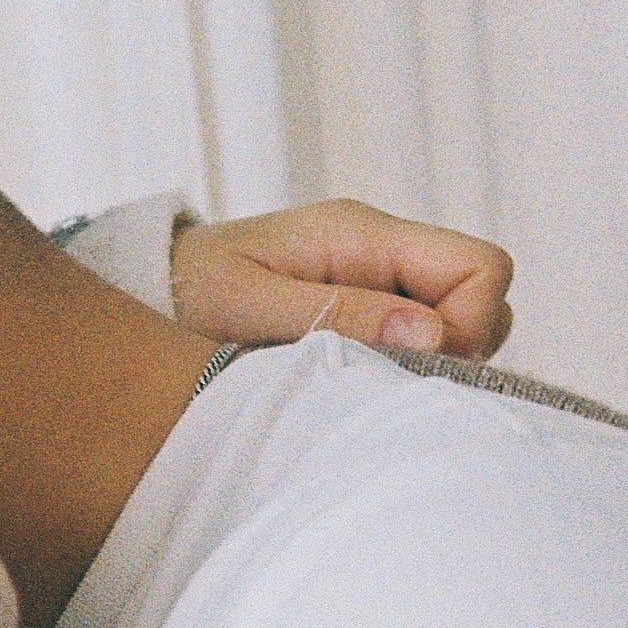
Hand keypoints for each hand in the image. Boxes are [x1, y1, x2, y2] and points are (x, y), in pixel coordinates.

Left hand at [175, 201, 515, 359]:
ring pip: (456, 330)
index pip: (480, 266)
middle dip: (456, 354)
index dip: (468, 325)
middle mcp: (382, 256)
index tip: (415, 367)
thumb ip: (337, 317)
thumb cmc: (185, 292)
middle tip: (381, 385)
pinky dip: (401, 375)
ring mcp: (377, 286)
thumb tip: (430, 335)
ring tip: (355, 388)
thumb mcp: (247, 307)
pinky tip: (350, 391)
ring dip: (426, 370)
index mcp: (362, 235)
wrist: (146, 289)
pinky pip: (417, 347)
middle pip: (481, 301)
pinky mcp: (363, 318)